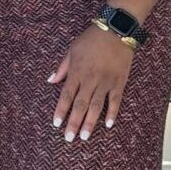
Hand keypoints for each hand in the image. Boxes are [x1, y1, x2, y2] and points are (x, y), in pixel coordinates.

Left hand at [49, 25, 133, 141]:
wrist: (115, 31)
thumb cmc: (91, 39)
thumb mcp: (71, 50)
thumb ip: (62, 68)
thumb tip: (51, 81)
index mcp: (77, 72)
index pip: (66, 96)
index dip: (61, 111)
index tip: (56, 124)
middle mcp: (90, 80)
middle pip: (80, 105)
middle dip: (74, 123)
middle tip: (69, 138)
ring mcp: (106, 82)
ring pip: (96, 106)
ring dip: (90, 122)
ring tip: (85, 136)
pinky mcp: (119, 82)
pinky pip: (115, 101)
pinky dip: (112, 113)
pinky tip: (109, 125)